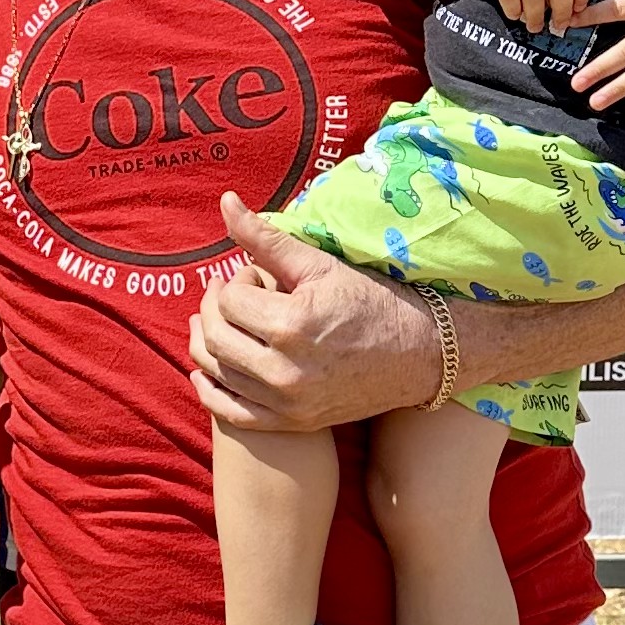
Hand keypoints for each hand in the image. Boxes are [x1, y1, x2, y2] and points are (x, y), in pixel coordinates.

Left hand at [188, 196, 442, 429]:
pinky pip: (231, 413)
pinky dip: (210, 391)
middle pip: (217, 336)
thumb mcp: (320, 265)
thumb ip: (266, 238)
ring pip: (217, 372)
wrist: (419, 354)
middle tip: (230, 294)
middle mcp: (285, 370)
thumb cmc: (372, 301)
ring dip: (206, 342)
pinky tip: (206, 370)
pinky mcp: (292, 422)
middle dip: (215, 308)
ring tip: (217, 322)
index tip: (256, 276)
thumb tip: (224, 201)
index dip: (237, 280)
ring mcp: (288, 403)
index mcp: (292, 325)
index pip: (231, 299)